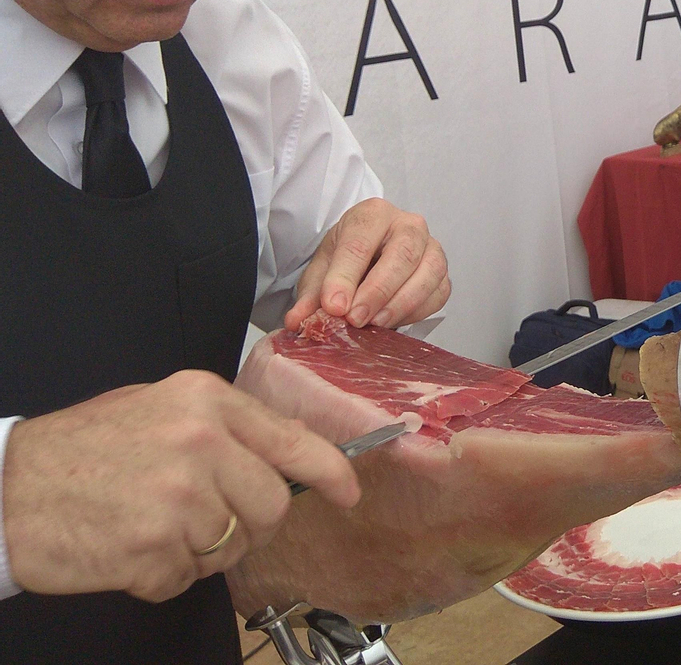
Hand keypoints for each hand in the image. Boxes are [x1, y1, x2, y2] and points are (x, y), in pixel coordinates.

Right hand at [2, 372, 358, 601]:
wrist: (5, 488)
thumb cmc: (80, 449)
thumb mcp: (160, 408)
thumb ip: (222, 428)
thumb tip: (282, 458)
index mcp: (206, 401)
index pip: (293, 441)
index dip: (331, 472)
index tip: (348, 492)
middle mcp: (201, 443)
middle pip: (270, 505)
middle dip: (247, 524)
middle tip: (203, 520)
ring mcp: (179, 498)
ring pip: (232, 546)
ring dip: (200, 551)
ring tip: (153, 527)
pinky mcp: (152, 549)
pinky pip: (187, 578)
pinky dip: (162, 576)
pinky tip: (129, 550)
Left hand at [284, 198, 449, 332]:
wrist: (370, 256)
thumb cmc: (349, 257)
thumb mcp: (322, 270)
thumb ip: (312, 296)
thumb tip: (298, 321)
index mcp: (373, 214)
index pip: (360, 243)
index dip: (345, 276)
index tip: (333, 306)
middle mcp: (408, 224)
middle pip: (402, 254)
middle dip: (377, 291)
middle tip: (354, 319)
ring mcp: (431, 247)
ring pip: (428, 272)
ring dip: (401, 303)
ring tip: (375, 325)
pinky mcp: (442, 273)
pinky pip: (439, 292)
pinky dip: (418, 311)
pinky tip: (393, 321)